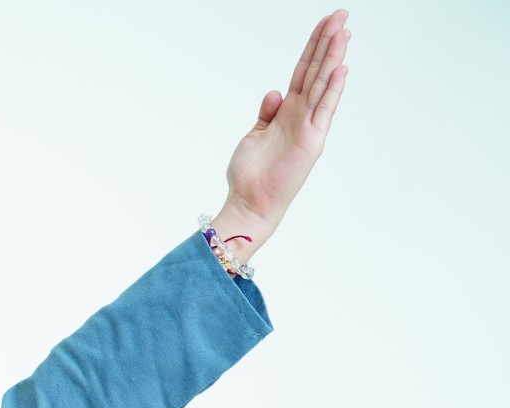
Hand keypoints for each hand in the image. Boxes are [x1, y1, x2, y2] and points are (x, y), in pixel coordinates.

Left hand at [212, 9, 352, 261]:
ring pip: (323, 84)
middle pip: (317, 71)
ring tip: (344, 31)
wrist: (250, 202)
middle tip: (341, 14)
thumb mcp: (254, 135)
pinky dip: (333, 89)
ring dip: (334, 57)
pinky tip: (342, 69)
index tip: (325, 23)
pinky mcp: (312, 141)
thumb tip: (274, 91)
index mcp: (288, 112)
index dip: (313, 47)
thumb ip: (266, 112)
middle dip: (328, 42)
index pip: (304, 71)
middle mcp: (302, 115)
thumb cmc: (251, 174)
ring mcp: (309, 127)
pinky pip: (325, 110)